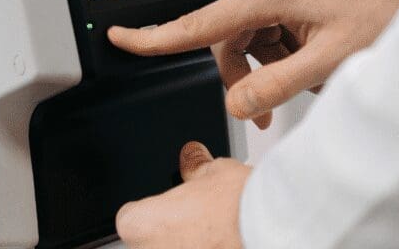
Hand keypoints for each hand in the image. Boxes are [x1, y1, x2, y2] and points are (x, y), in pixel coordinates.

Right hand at [109, 0, 398, 128]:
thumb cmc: (385, 1)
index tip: (117, 37)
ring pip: (253, 37)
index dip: (152, 38)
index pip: (195, 26)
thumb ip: (278, 87)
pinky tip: (320, 53)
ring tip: (318, 71)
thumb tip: (237, 104)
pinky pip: (272, 24)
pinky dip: (288, 48)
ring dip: (275, 63)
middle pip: (228, 42)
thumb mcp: (331, 58)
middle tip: (274, 109)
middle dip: (249, 77)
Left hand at [116, 142, 248, 248]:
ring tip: (214, 234)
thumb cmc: (237, 205)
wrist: (268, 229)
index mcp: (140, 224)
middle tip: (197, 220)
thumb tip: (192, 158)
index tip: (170, 206)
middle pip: (149, 241)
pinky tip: (223, 243)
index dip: (152, 210)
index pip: (129, 218)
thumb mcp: (213, 172)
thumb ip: (193, 167)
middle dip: (169, 232)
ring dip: (185, 245)